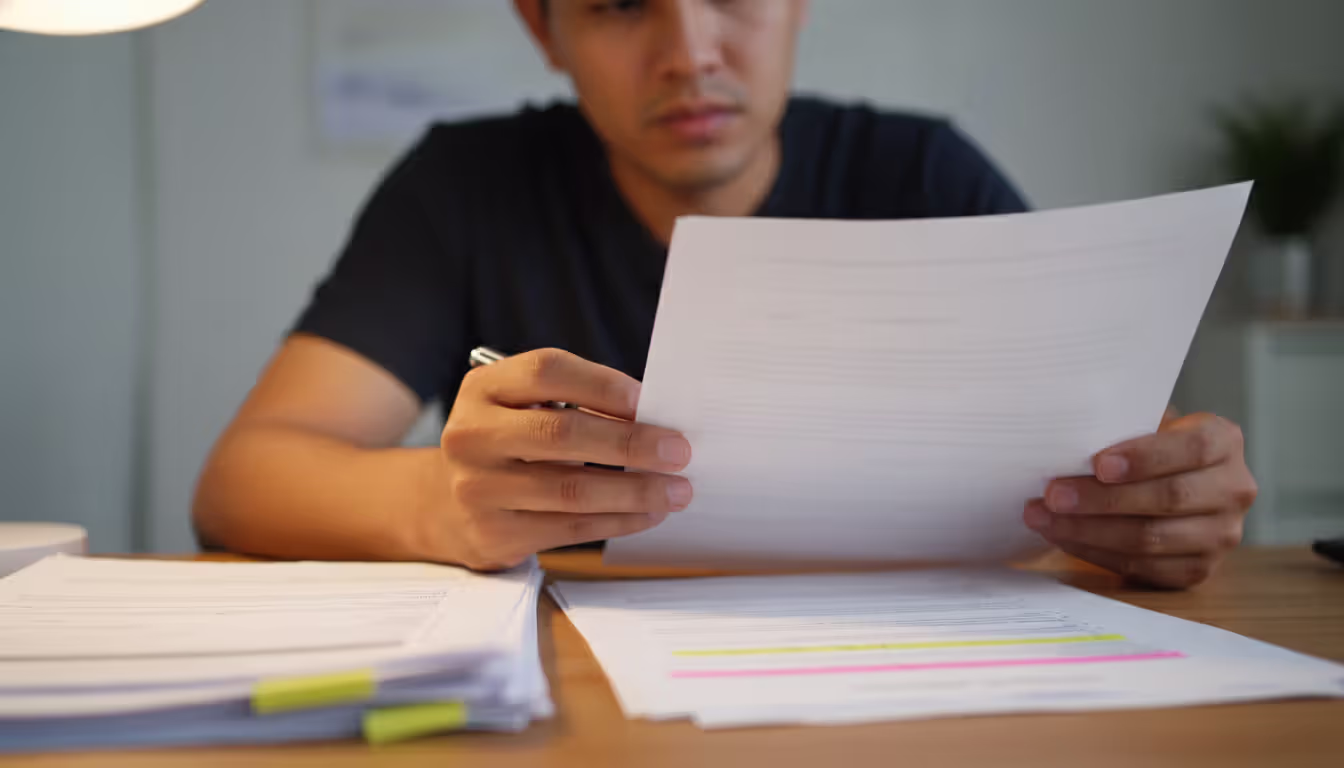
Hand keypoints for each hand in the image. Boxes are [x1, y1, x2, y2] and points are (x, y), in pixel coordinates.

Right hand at [424, 349, 691, 569]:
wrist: (446, 502)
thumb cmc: (509, 443)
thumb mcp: (523, 407)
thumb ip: (576, 403)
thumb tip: (654, 420)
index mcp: (484, 388)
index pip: (547, 372)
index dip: (602, 385)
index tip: (648, 400)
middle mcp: (473, 434)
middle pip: (560, 433)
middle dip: (629, 443)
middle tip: (678, 450)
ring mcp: (478, 487)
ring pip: (570, 489)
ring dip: (634, 490)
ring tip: (676, 490)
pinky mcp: (494, 533)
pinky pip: (569, 528)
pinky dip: (618, 521)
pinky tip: (648, 514)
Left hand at [1024, 411, 1256, 588]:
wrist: (1167, 483)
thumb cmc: (1147, 447)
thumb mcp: (1145, 424)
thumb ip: (1122, 427)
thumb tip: (1068, 436)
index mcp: (1224, 442)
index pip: (1193, 448)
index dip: (1145, 458)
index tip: (1098, 465)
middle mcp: (1234, 489)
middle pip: (1169, 498)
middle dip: (1103, 499)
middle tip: (1054, 496)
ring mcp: (1222, 535)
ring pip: (1151, 538)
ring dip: (1089, 530)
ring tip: (1044, 519)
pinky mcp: (1198, 569)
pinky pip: (1142, 567)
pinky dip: (1096, 552)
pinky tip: (1064, 538)